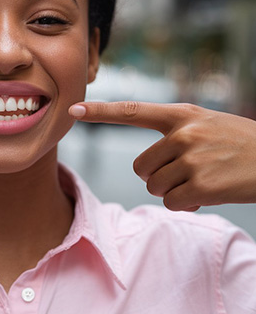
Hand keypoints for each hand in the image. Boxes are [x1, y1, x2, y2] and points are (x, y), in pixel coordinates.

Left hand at [69, 101, 255, 210]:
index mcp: (181, 115)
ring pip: (154, 187)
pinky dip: (187, 203)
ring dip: (173, 190)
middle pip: (140, 167)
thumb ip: (174, 133)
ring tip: (202, 179)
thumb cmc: (239, 142)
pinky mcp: (201, 186)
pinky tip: (210, 192)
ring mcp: (192, 159)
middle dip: (158, 176)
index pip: (132, 111)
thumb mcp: (207, 123)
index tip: (73, 111)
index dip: (100, 112)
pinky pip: (172, 202)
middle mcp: (182, 134)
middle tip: (187, 171)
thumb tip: (147, 169)